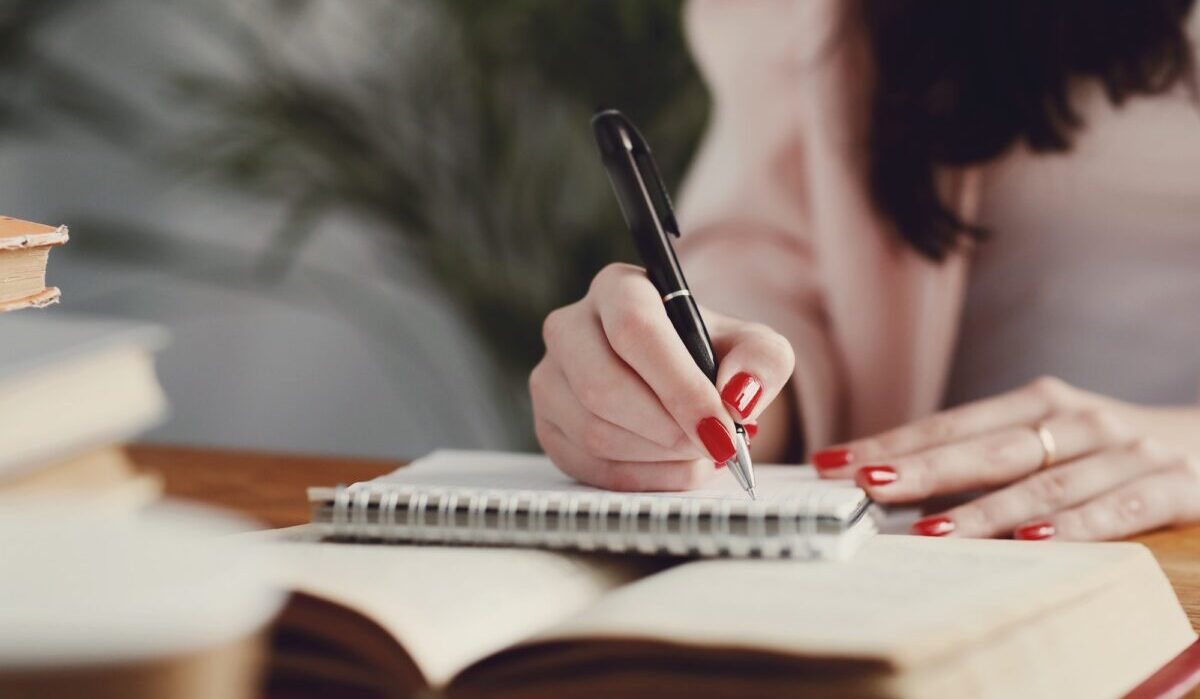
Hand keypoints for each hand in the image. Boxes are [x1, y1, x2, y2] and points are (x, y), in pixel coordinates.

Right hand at [530, 263, 794, 490]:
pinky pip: (584, 465)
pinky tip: (672, 469)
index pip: (635, 329)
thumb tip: (736, 397)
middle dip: (668, 430)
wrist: (683, 384)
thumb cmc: (714, 359)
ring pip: (593, 432)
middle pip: (602, 387)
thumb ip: (762, 362)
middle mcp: (570, 326)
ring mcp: (549, 378)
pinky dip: (639, 479)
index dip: (679, 386)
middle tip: (715, 448)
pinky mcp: (546, 426)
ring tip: (698, 453)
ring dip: (658, 457)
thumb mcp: (755, 348)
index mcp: (619, 288)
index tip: (722, 429)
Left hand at [813, 377, 1199, 540]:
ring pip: (1045, 484)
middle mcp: (1078, 420)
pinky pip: (1120, 509)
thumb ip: (984, 458)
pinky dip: (1077, 526)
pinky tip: (1034, 541)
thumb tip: (894, 483)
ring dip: (984, 509)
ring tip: (933, 531)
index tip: (835, 463)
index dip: (893, 443)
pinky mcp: (1175, 485)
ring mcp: (1126, 451)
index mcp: (1038, 403)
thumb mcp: (1048, 440)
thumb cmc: (1107, 451)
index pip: (951, 425)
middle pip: (987, 450)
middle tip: (868, 486)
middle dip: (922, 469)